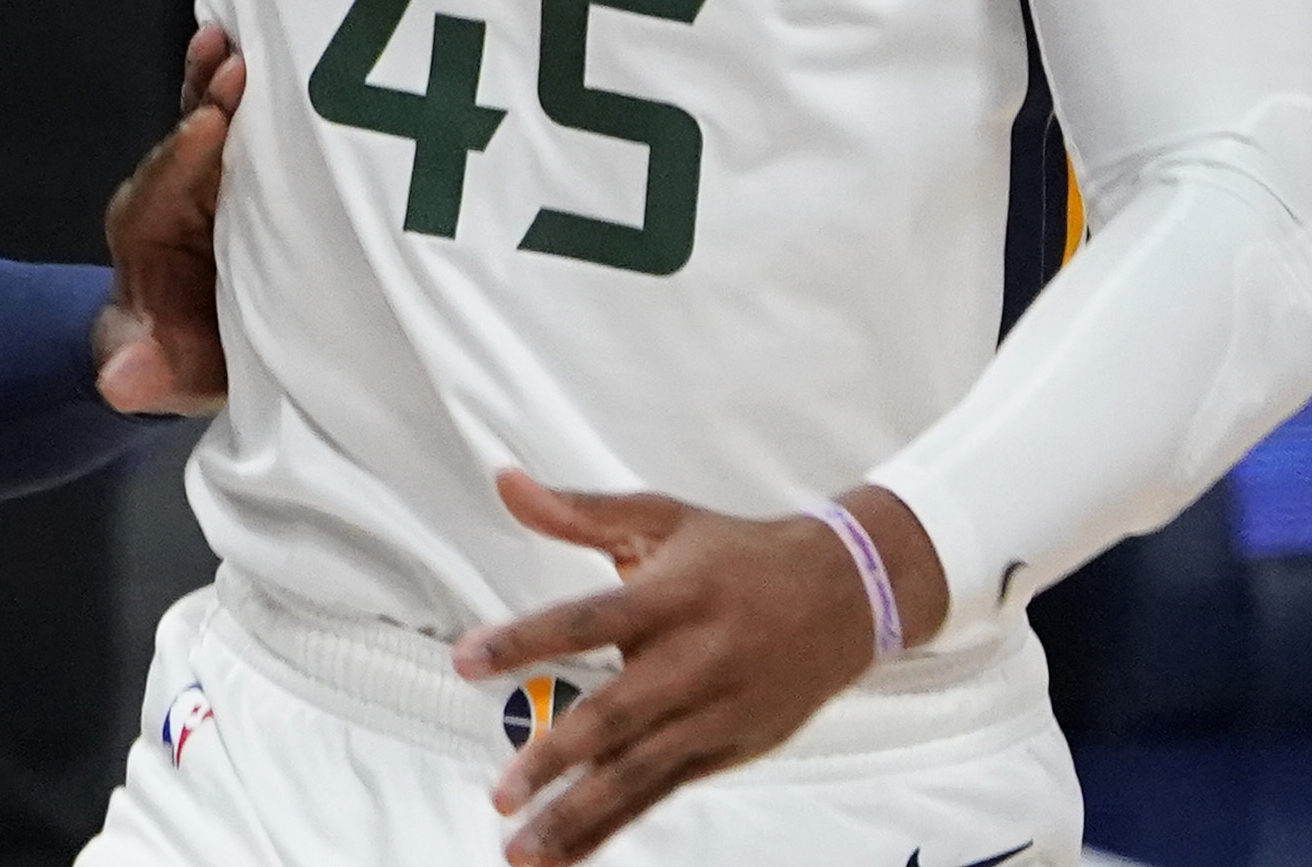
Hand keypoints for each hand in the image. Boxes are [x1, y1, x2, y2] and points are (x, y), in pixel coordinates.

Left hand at [90, 25, 246, 414]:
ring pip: (213, 119)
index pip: (160, 190)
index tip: (208, 124)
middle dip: (209, 101)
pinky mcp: (236, 169)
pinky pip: (242, 123)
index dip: (183, 157)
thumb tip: (116, 379)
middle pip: (188, 141)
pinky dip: (252, 90)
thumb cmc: (174, 358)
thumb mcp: (159, 375)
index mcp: (145, 234)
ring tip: (240, 37)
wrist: (188, 346)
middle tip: (237, 62)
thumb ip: (141, 372)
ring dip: (226, 81)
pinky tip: (276, 49)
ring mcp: (203, 175)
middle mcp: (169, 192)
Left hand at [452, 468, 936, 863]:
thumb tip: (506, 481)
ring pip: (638, 772)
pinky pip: (661, 793)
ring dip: (579, 817)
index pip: (587, 620)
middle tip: (503, 792)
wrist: (843, 596)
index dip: (526, 640)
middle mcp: (694, 660)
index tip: (467, 661)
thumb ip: (577, 511)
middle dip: (556, 759)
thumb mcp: (661, 519)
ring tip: (523, 849)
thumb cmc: (739, 556)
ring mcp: (713, 713)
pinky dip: (613, 826)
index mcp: (672, 597)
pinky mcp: (725, 750)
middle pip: (616, 714)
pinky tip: (569, 852)